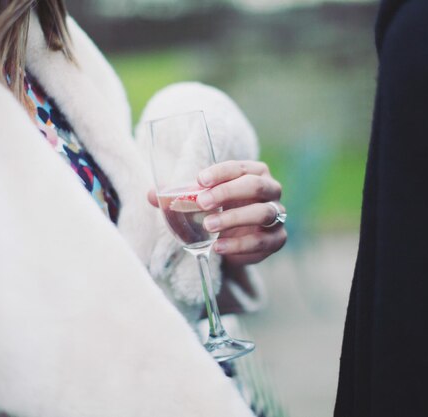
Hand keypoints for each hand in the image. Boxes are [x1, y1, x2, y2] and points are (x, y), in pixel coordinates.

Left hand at [148, 160, 286, 266]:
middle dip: (228, 192)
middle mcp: (270, 190)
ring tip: (209, 226)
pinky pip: (263, 241)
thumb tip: (150, 195)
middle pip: (256, 186)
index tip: (199, 179)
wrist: (235, 243)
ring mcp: (276, 215)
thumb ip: (178, 197)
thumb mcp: (199, 202)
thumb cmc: (218, 212)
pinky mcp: (277, 239)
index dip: (221, 172)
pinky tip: (219, 247)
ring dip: (234, 219)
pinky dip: (240, 245)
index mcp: (254, 173)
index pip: (240, 167)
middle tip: (202, 203)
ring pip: (262, 213)